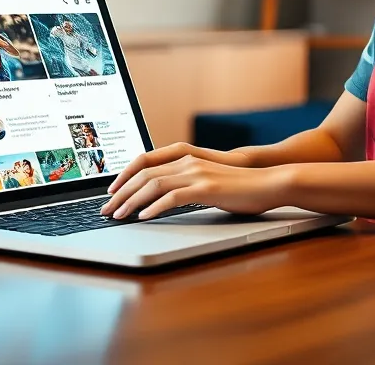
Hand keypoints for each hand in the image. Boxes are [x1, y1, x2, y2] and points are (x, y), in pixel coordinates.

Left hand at [101, 154, 286, 219]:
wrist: (267, 182)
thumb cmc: (238, 184)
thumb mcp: (206, 178)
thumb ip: (185, 181)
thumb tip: (163, 195)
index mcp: (184, 157)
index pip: (143, 161)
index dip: (123, 175)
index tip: (111, 191)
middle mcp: (186, 161)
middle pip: (143, 174)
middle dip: (120, 193)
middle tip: (107, 210)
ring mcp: (196, 173)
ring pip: (153, 185)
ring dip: (131, 201)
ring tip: (119, 216)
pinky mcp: (205, 188)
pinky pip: (172, 197)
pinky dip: (154, 208)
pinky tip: (144, 217)